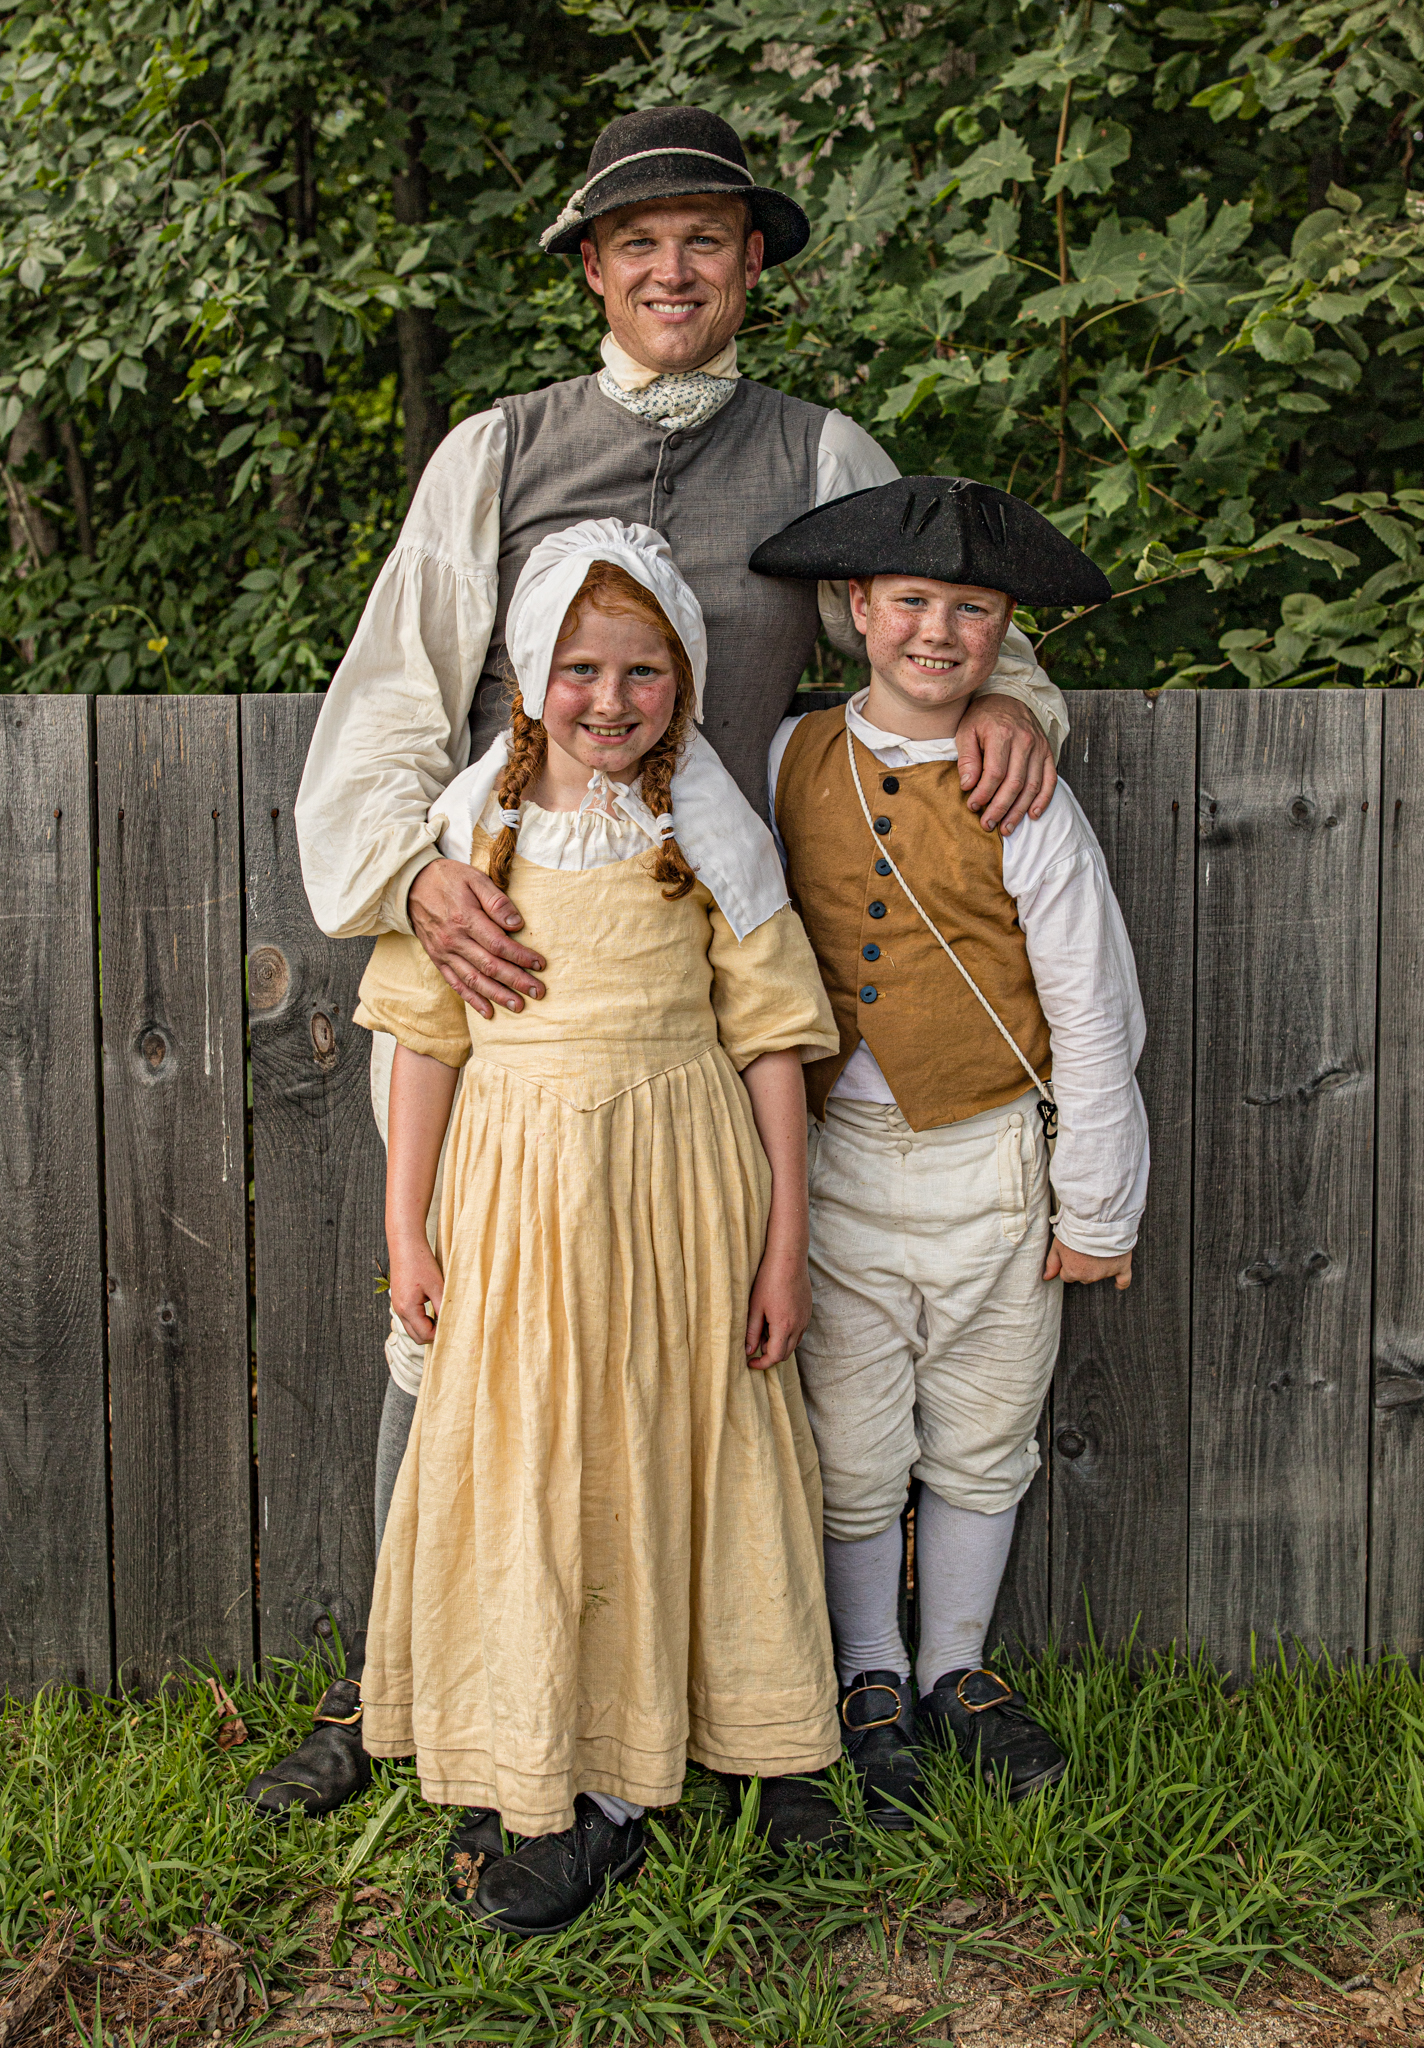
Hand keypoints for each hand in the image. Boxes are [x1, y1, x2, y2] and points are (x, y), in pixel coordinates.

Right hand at [389, 1235, 445, 1343]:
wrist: (405, 1243)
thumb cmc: (420, 1262)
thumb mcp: (437, 1286)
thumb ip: (443, 1307)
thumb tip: (451, 1324)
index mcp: (407, 1309)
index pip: (424, 1335)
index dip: (440, 1334)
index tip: (454, 1327)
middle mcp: (399, 1310)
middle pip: (416, 1336)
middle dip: (432, 1335)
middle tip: (449, 1325)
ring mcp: (397, 1305)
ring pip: (412, 1328)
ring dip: (427, 1327)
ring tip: (443, 1316)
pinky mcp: (399, 1299)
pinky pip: (410, 1318)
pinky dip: (422, 1319)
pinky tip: (433, 1309)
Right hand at [409, 859, 544, 1020]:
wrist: (411, 885)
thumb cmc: (448, 879)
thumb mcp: (474, 879)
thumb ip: (496, 901)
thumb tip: (516, 924)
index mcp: (465, 919)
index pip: (499, 944)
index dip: (521, 956)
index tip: (540, 964)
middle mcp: (454, 940)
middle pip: (489, 966)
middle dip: (516, 981)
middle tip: (538, 992)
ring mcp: (444, 953)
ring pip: (474, 980)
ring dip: (497, 995)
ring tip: (519, 1006)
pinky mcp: (438, 960)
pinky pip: (455, 984)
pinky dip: (472, 1000)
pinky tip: (488, 1012)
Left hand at [745, 1237, 812, 1367]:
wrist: (788, 1258)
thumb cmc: (768, 1280)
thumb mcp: (755, 1307)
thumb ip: (751, 1332)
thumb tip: (748, 1351)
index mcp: (784, 1326)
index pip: (775, 1357)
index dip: (761, 1364)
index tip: (750, 1362)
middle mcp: (799, 1326)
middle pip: (786, 1353)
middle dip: (770, 1355)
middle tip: (754, 1346)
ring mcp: (806, 1318)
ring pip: (794, 1343)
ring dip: (779, 1344)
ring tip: (763, 1331)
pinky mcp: (808, 1311)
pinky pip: (799, 1331)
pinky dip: (787, 1334)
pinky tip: (775, 1321)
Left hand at [955, 692, 1056, 836]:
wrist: (1008, 696)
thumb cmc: (983, 717)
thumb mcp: (966, 730)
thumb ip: (967, 758)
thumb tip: (968, 784)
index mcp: (1003, 734)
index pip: (994, 773)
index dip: (983, 794)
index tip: (972, 806)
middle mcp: (1025, 741)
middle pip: (1014, 784)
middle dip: (1000, 808)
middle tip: (987, 824)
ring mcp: (1039, 747)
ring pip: (1032, 786)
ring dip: (1019, 810)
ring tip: (1006, 828)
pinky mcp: (1048, 752)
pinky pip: (1050, 779)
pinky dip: (1043, 799)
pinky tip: (1033, 815)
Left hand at [1044, 1237, 1132, 1290]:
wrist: (1097, 1220)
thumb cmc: (1075, 1231)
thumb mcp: (1058, 1245)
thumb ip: (1052, 1263)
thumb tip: (1046, 1278)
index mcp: (1072, 1272)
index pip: (1067, 1275)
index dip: (1069, 1263)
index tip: (1072, 1252)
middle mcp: (1089, 1276)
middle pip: (1083, 1276)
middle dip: (1083, 1266)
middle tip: (1085, 1248)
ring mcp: (1106, 1273)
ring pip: (1099, 1275)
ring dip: (1098, 1266)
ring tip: (1097, 1247)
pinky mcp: (1121, 1267)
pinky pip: (1124, 1280)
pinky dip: (1121, 1283)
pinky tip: (1117, 1284)